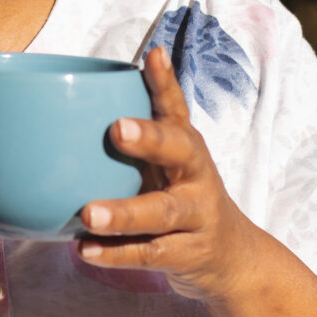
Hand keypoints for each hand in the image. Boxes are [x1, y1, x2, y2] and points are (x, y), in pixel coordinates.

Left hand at [76, 47, 277, 303]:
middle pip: (180, 152)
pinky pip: (150, 254)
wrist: (232, 258)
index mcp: (188, 147)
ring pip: (163, 213)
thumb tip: (130, 66)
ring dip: (125, 213)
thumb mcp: (175, 159)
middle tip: (116, 129)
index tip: (152, 58)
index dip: (165, 83)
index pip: (178, 108)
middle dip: (151, 139)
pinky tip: (84, 250)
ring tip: (88, 214)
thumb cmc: (186, 196)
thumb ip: (150, 122)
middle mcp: (198, 176)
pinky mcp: (186, 255)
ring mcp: (196, 217)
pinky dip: (116, 253)